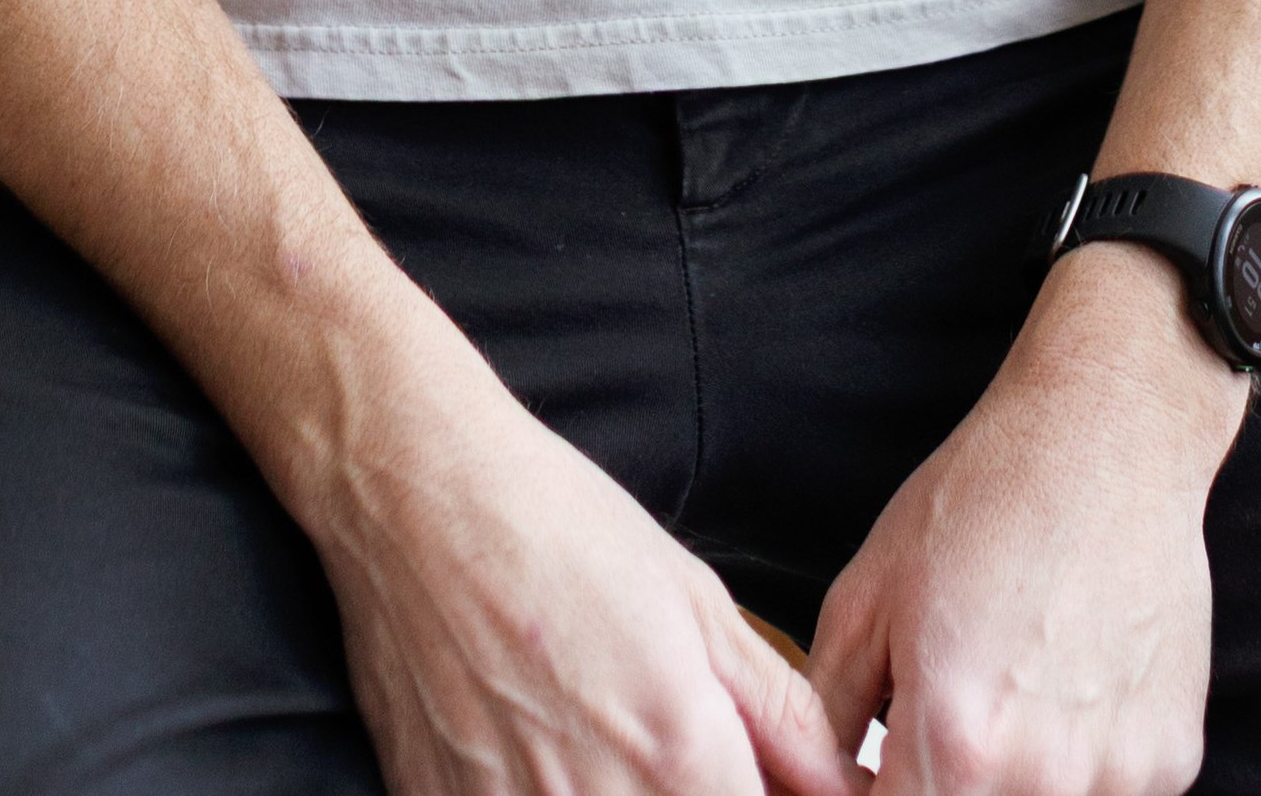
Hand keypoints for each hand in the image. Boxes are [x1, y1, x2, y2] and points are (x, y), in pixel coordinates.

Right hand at [306, 327, 861, 795]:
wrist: (419, 494)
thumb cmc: (558, 527)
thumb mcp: (696, 602)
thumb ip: (780, 715)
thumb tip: (842, 788)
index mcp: (678, 756)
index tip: (752, 776)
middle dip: (692, 793)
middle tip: (667, 745)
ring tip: (600, 733)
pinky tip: (539, 753)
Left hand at [807, 249, 1247, 795]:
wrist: (1105, 439)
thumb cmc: (982, 501)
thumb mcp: (864, 598)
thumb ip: (826, 720)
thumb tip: (814, 787)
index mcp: (955, 746)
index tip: (877, 767)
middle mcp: (1042, 780)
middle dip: (942, 785)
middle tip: (945, 716)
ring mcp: (1118, 777)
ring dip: (1011, 783)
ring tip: (1009, 692)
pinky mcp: (1173, 760)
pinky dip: (1078, 767)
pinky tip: (1068, 687)